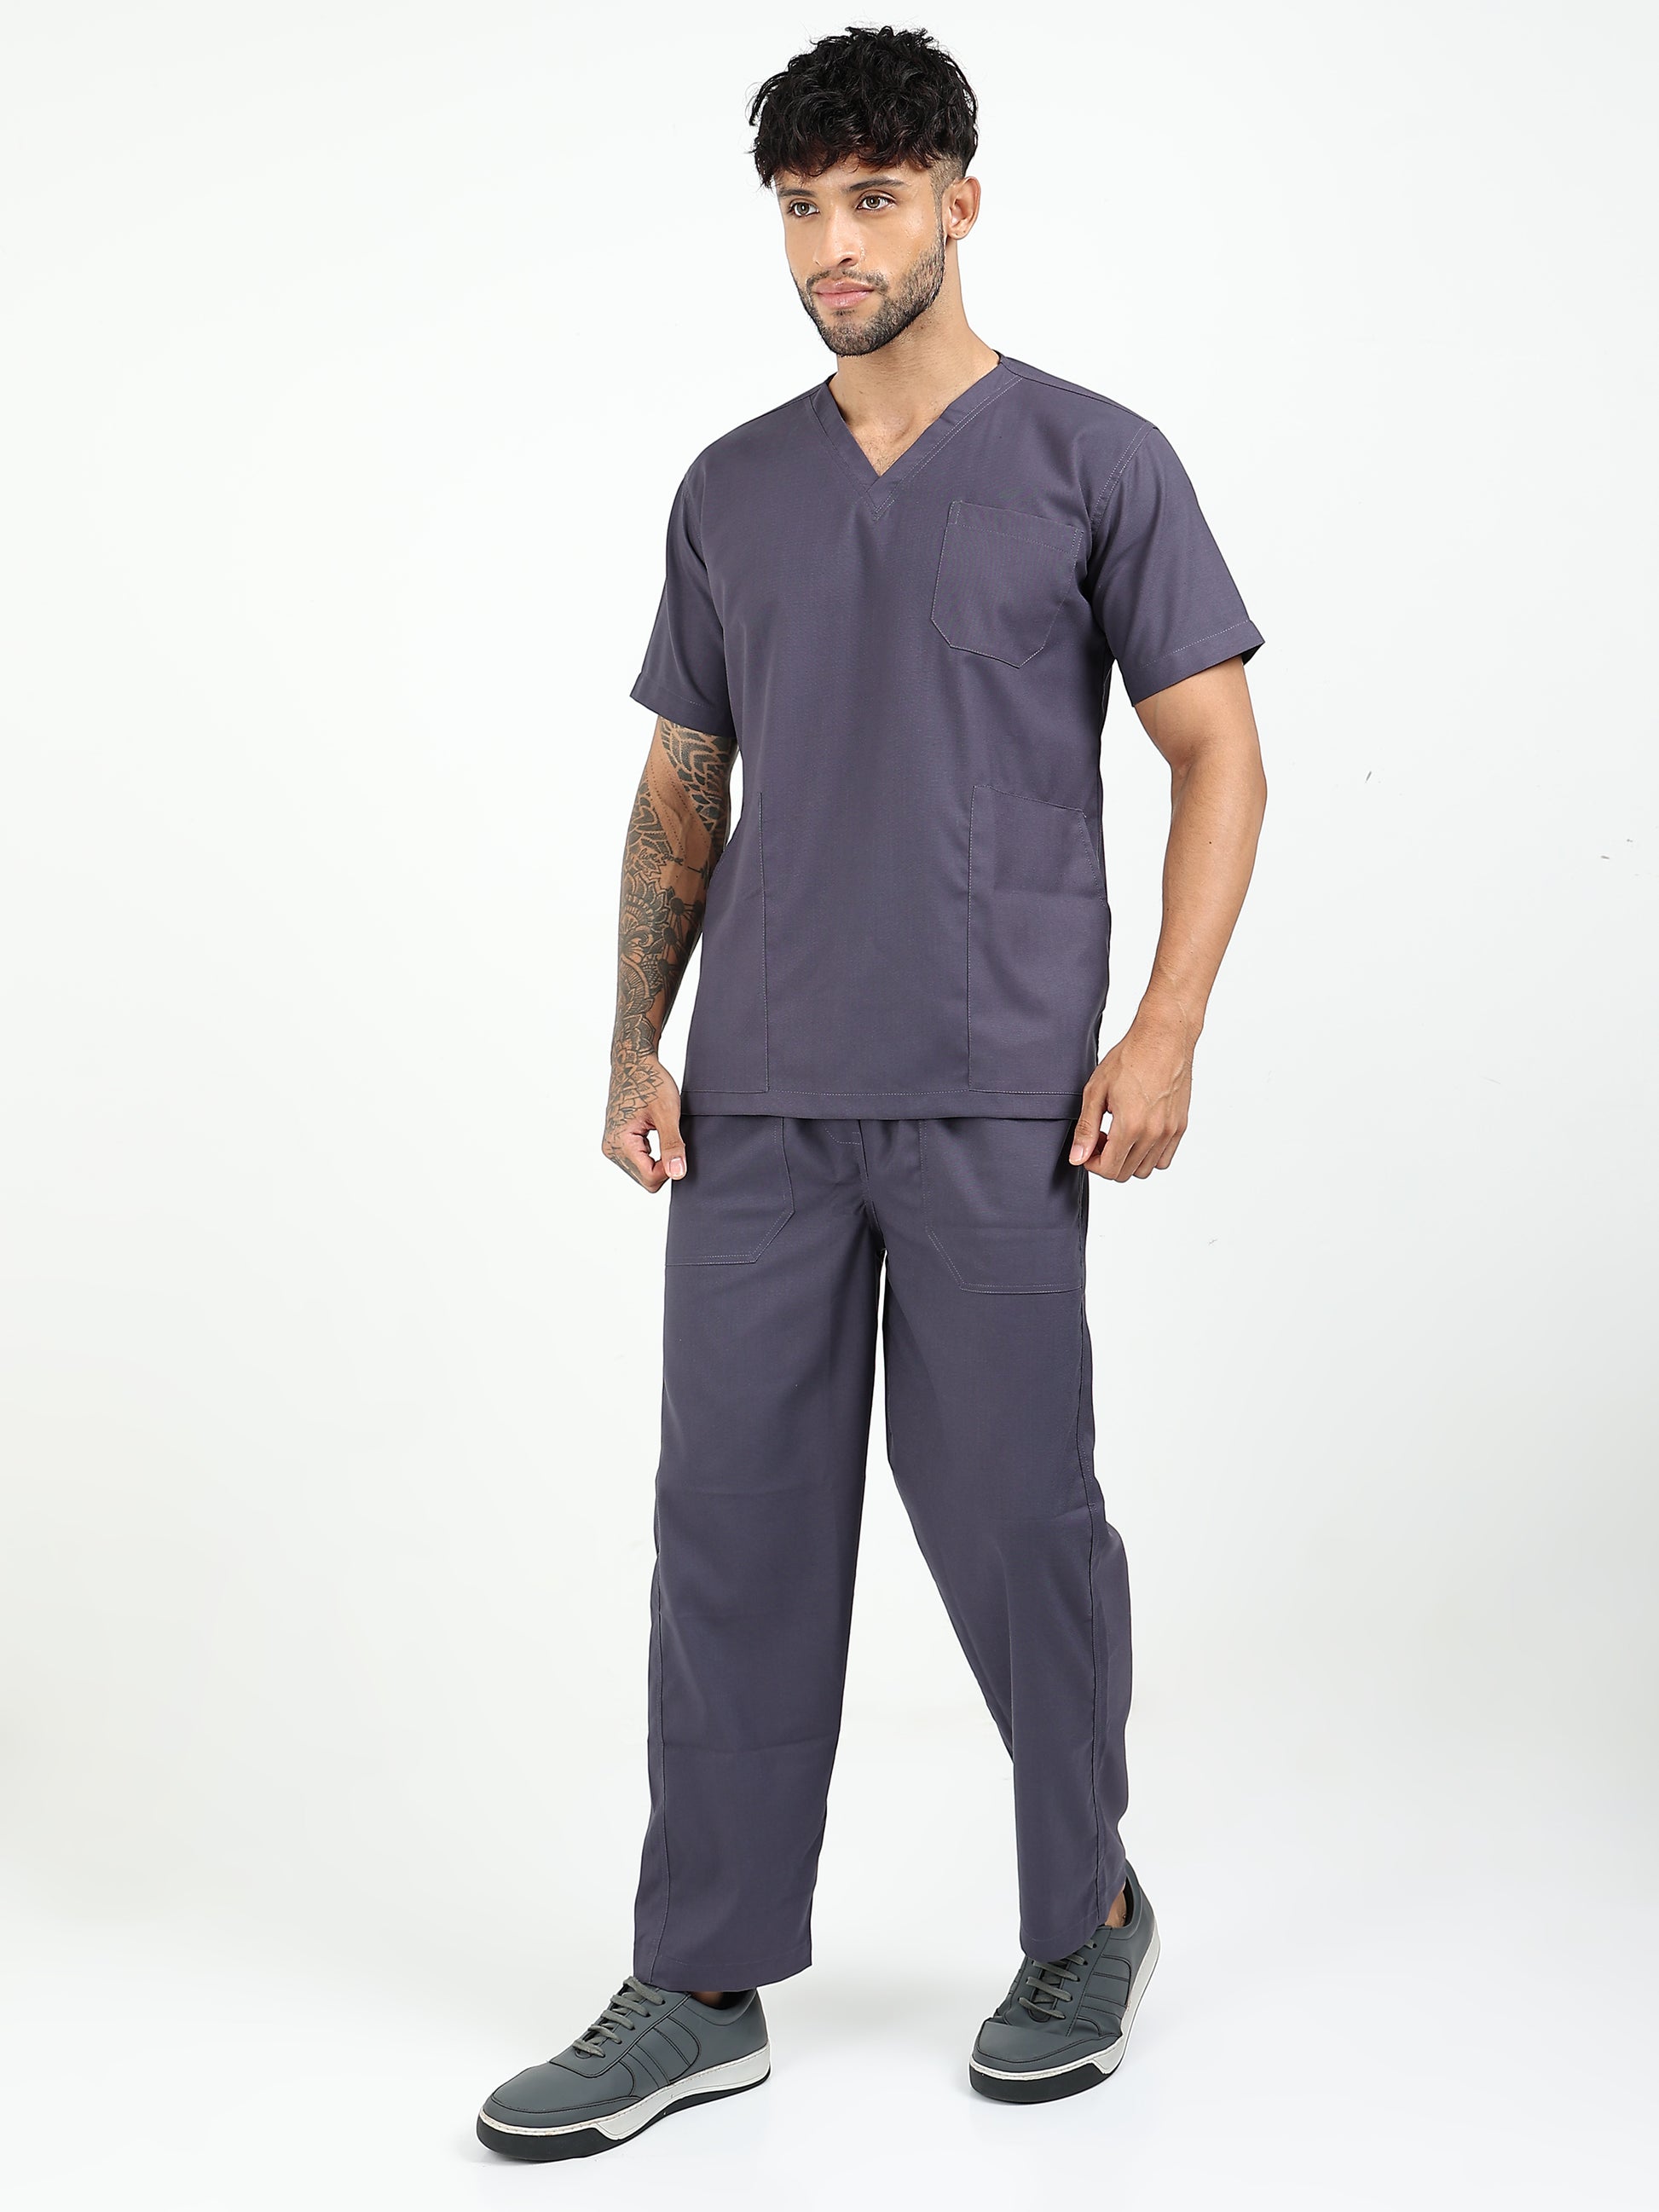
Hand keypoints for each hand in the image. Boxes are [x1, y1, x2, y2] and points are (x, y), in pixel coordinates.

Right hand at [603, 1047, 685, 1191]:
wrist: (633, 1062)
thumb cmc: (650, 1081)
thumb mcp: (667, 1113)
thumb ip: (672, 1145)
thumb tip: (677, 1173)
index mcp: (619, 1144)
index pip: (651, 1178)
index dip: (671, 1167)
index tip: (679, 1145)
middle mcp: (611, 1149)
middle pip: (646, 1178)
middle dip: (664, 1164)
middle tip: (670, 1134)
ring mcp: (612, 1146)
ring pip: (643, 1172)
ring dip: (658, 1158)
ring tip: (660, 1129)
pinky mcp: (616, 1142)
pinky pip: (639, 1161)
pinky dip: (652, 1153)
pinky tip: (654, 1130)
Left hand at [1069, 1006, 1195, 1181]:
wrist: (1163, 1039)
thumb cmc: (1130, 1058)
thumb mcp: (1096, 1091)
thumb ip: (1086, 1129)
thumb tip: (1078, 1157)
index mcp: (1131, 1125)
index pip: (1109, 1169)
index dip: (1092, 1163)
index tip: (1088, 1147)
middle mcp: (1154, 1133)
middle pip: (1126, 1173)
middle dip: (1108, 1161)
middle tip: (1101, 1138)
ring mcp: (1170, 1131)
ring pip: (1146, 1169)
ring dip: (1128, 1160)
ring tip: (1120, 1135)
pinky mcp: (1180, 1126)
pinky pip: (1164, 1158)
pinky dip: (1148, 1155)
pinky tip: (1138, 1134)